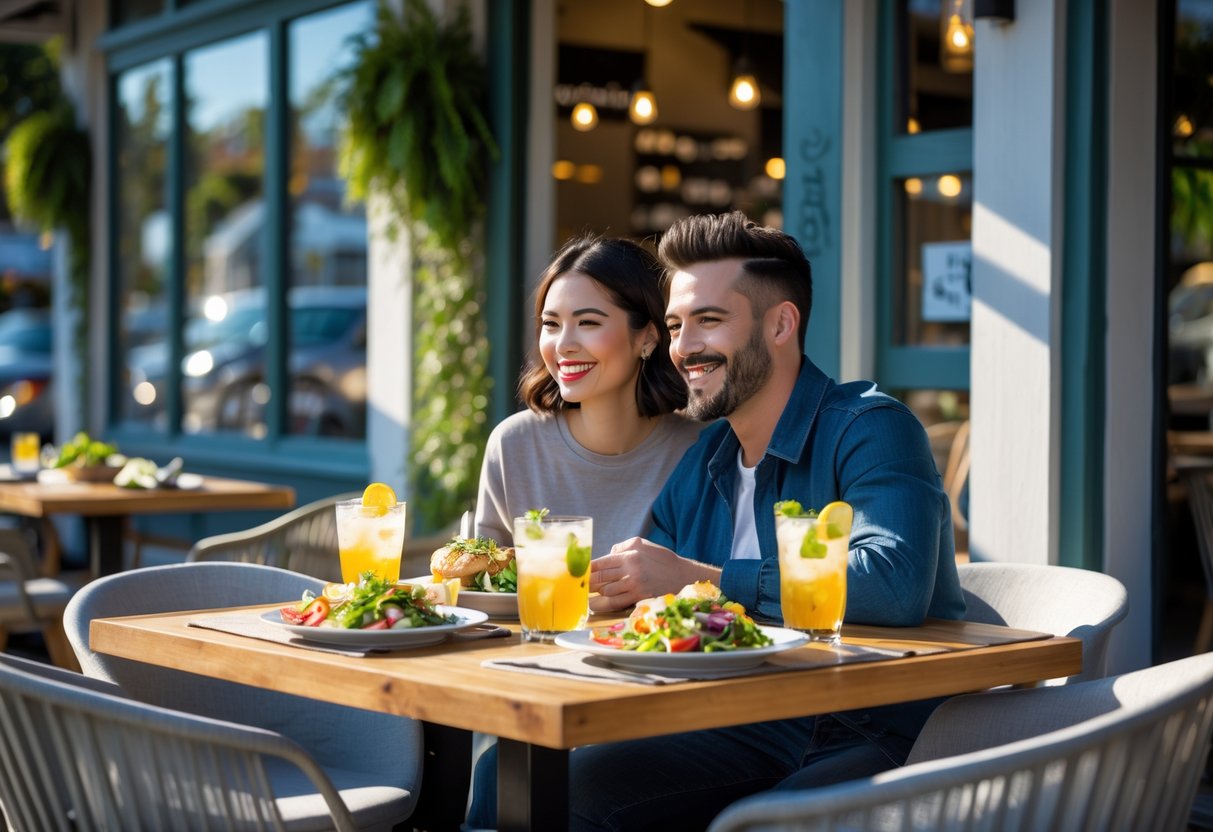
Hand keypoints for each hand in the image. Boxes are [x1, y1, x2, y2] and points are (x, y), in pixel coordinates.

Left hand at [589, 537, 721, 612]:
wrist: (683, 576)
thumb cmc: (662, 559)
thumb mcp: (643, 544)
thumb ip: (623, 547)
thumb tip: (607, 554)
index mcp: (630, 555)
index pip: (600, 563)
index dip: (586, 569)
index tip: (578, 573)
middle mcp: (630, 570)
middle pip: (600, 578)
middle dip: (587, 583)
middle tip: (577, 586)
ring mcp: (635, 585)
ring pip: (606, 591)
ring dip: (595, 594)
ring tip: (585, 595)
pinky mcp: (640, 598)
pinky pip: (615, 603)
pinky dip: (603, 604)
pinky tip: (594, 605)